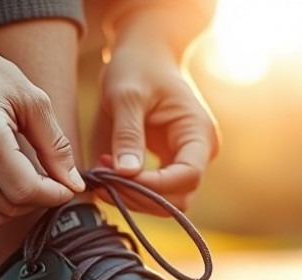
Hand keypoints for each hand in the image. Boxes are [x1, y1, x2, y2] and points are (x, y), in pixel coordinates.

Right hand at [0, 39, 84, 228]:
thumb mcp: (29, 99)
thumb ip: (55, 145)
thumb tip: (75, 186)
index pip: (25, 190)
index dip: (54, 195)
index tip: (65, 187)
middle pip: (9, 207)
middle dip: (36, 200)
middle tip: (46, 181)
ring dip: (13, 208)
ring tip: (21, 182)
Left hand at [95, 40, 218, 214]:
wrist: (145, 55)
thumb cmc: (138, 67)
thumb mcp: (126, 95)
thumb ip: (127, 134)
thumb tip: (126, 173)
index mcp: (198, 134)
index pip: (187, 176)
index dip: (154, 186)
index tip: (117, 179)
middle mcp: (199, 153)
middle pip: (178, 197)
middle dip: (140, 197)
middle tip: (103, 180)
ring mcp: (185, 161)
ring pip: (166, 202)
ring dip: (133, 197)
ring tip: (102, 173)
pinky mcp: (170, 165)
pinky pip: (155, 192)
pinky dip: (131, 190)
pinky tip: (108, 171)